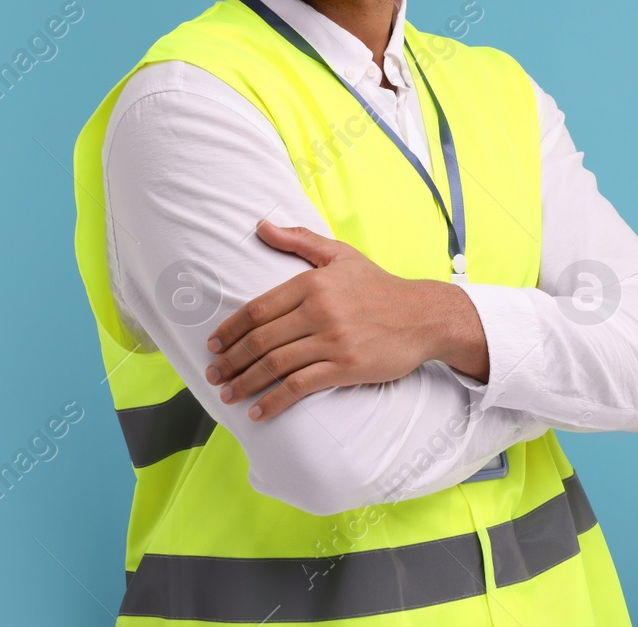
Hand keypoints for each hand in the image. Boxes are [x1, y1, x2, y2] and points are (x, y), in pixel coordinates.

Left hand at [204, 221, 485, 419]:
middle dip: (231, 360)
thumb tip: (260, 225)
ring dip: (245, 383)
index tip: (213, 344)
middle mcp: (320, 311)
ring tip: (228, 393)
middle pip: (261, 340)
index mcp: (313, 283)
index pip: (258, 309)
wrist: (424, 316)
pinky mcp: (346, 367)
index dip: (230, 329)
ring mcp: (333, 341)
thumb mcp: (341, 255)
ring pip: (275, 365)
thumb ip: (298, 239)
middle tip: (214, 374)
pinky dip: (274, 401)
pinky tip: (258, 411)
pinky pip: (299, 387)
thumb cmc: (379, 286)